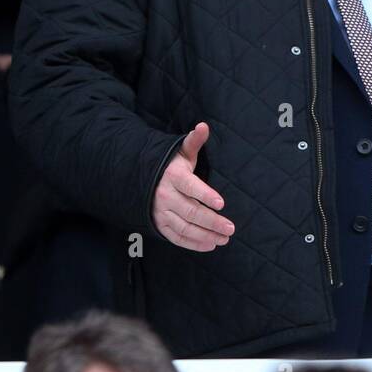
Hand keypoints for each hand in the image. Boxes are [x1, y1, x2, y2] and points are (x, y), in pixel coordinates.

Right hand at [151, 122, 235, 251]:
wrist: (141, 179)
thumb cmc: (170, 165)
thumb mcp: (181, 152)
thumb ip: (194, 141)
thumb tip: (203, 126)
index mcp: (173, 176)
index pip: (190, 186)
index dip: (205, 195)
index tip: (221, 203)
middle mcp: (165, 195)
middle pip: (190, 211)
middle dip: (211, 221)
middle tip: (230, 228)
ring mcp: (161, 212)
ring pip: (184, 227)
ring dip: (205, 235)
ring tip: (224, 239)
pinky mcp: (159, 224)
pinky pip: (176, 237)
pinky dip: (193, 244)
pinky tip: (210, 245)